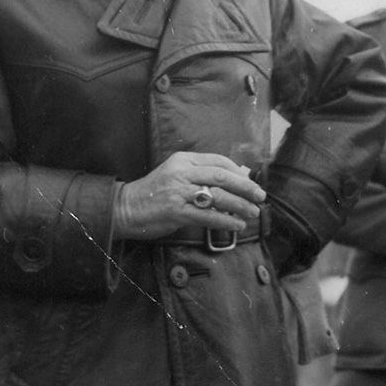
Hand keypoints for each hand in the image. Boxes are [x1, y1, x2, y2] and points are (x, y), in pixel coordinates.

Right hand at [113, 151, 266, 240]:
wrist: (125, 208)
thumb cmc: (156, 192)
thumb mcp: (178, 175)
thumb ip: (204, 174)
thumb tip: (239, 175)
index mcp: (184, 160)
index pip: (218, 161)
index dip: (239, 172)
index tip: (251, 182)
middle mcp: (182, 172)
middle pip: (222, 176)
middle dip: (245, 187)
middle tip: (260, 195)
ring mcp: (178, 192)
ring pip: (217, 196)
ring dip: (239, 205)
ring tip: (252, 212)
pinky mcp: (176, 211)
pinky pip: (206, 216)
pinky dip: (225, 220)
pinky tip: (236, 225)